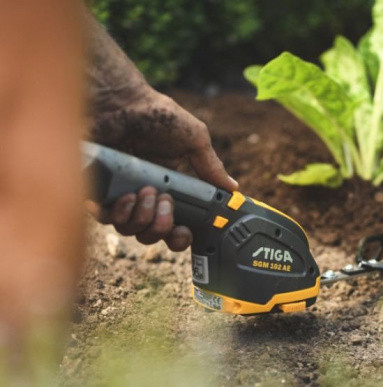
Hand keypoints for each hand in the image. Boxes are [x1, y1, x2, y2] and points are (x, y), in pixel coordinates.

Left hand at [88, 86, 237, 249]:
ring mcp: (118, 195)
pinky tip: (126, 195)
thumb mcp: (194, 139)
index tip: (184, 231)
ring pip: (129, 230)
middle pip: (151, 235)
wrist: (119, 100)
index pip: (174, 228)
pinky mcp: (96, 189)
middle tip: (164, 201)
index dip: (180, 237)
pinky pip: (104, 218)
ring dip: (141, 217)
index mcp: (169, 191)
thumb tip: (233, 188)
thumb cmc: (155, 115)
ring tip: (144, 191)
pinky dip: (116, 212)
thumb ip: (212, 167)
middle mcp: (143, 198)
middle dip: (160, 225)